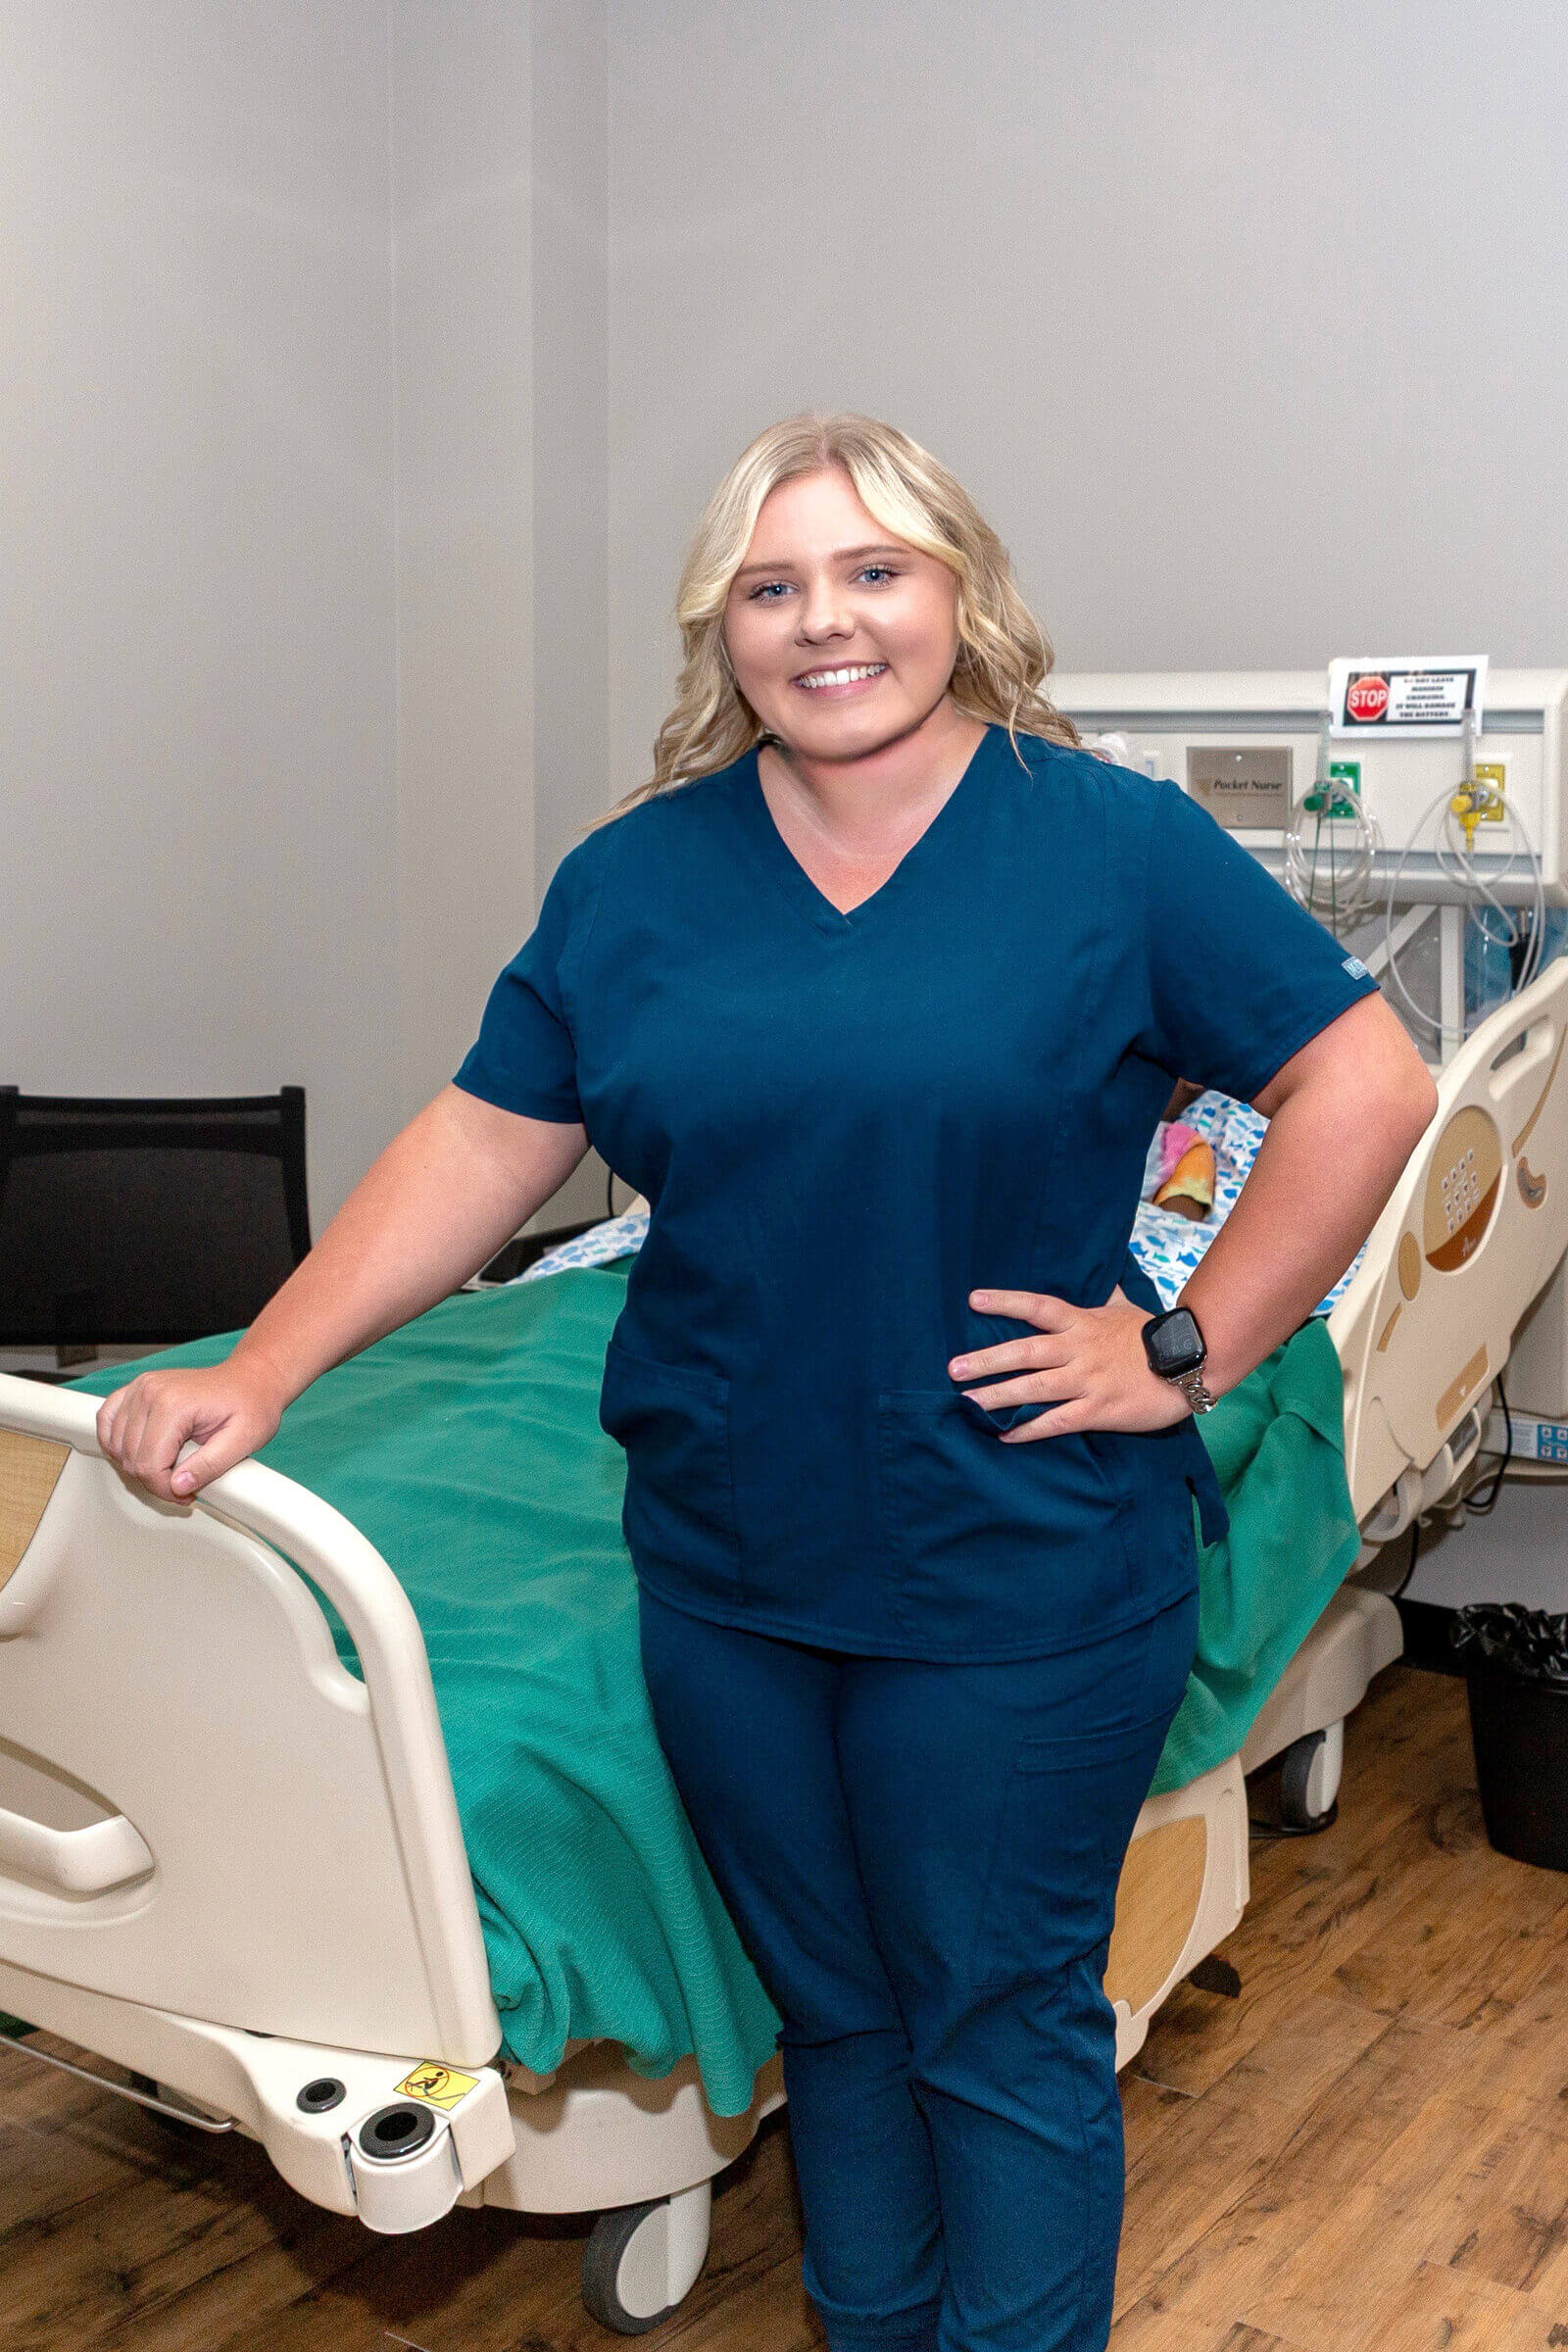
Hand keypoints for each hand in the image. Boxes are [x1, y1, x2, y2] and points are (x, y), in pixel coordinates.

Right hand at [95, 1357, 286, 1501]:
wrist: (251, 1378)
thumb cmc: (251, 1403)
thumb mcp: (244, 1440)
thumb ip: (210, 1466)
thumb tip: (179, 1486)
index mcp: (175, 1403)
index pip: (149, 1465)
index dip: (165, 1490)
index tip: (187, 1494)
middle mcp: (150, 1392)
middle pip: (131, 1459)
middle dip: (155, 1481)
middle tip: (184, 1485)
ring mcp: (140, 1387)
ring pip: (117, 1445)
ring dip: (138, 1465)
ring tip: (169, 1469)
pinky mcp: (135, 1389)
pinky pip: (106, 1419)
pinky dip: (116, 1442)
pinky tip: (139, 1453)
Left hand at [947, 1285, 1190, 1441]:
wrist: (1189, 1365)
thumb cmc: (1153, 1336)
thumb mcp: (1125, 1308)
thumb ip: (1106, 1293)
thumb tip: (1106, 1267)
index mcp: (1082, 1323)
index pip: (1038, 1307)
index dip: (1005, 1302)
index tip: (973, 1300)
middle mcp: (1078, 1350)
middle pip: (1025, 1351)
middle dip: (988, 1359)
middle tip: (954, 1368)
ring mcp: (1087, 1381)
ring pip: (1035, 1388)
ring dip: (999, 1396)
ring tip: (967, 1403)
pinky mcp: (1098, 1410)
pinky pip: (1057, 1421)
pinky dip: (1029, 1429)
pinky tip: (1005, 1436)